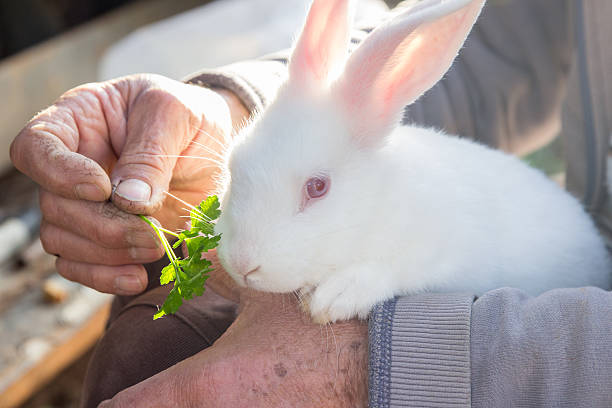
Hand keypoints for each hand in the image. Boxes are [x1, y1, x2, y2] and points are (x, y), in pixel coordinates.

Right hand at [10, 74, 247, 294]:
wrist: (219, 149)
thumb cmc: (192, 118)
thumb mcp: (177, 114)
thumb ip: (151, 152)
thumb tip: (127, 201)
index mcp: (78, 121)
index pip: (35, 147)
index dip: (58, 174)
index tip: (102, 188)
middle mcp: (72, 165)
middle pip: (53, 204)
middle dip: (102, 225)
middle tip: (151, 232)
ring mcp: (86, 205)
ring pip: (63, 240)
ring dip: (106, 254)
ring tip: (154, 248)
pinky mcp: (106, 236)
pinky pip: (82, 265)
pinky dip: (105, 277)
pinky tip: (137, 277)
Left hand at [98, 287, 368, 406]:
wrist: (380, 361)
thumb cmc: (321, 326)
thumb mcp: (266, 295)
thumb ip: (224, 272)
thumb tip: (198, 248)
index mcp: (205, 384)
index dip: (109, 405)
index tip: (104, 400)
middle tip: (149, 398)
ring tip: (197, 394)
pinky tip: (238, 398)